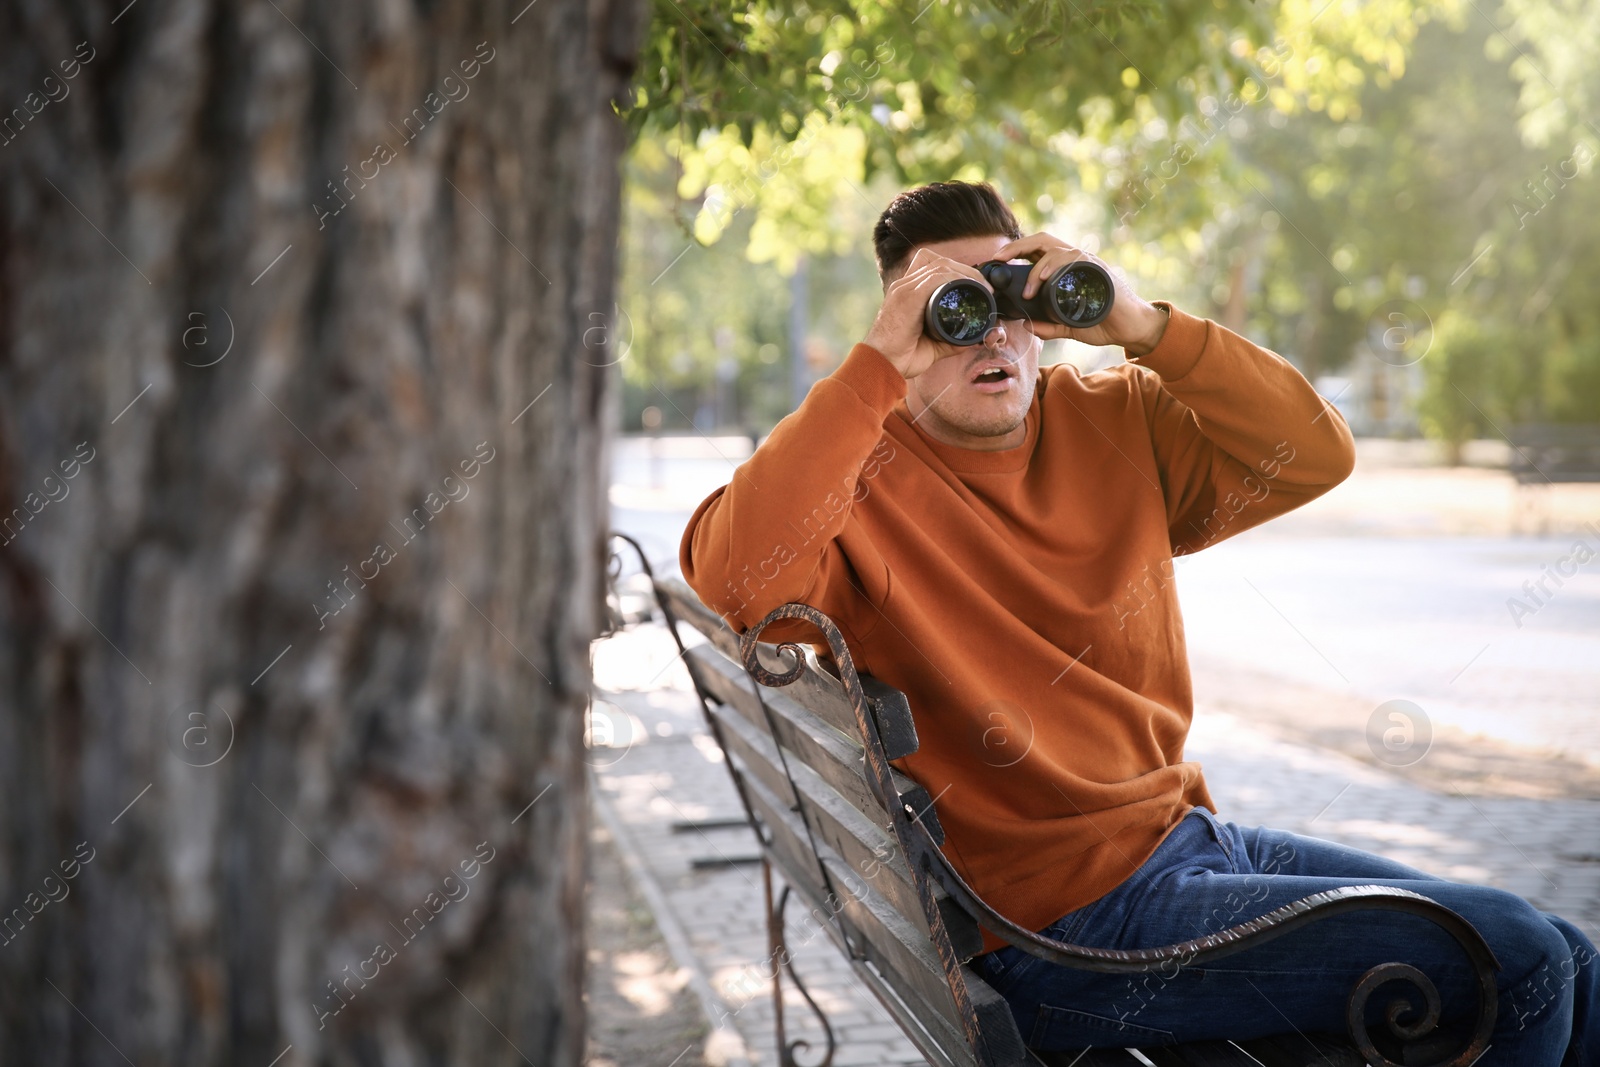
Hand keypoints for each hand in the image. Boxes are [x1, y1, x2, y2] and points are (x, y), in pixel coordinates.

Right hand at [863, 248, 992, 379]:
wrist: (880, 365)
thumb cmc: (901, 357)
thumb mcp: (933, 344)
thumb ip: (951, 339)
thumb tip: (974, 340)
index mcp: (907, 292)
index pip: (931, 265)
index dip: (956, 270)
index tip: (976, 285)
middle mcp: (904, 285)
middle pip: (937, 261)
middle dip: (964, 269)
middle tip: (983, 285)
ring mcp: (904, 289)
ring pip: (939, 265)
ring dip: (965, 272)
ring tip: (981, 286)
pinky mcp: (907, 297)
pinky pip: (935, 278)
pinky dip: (955, 279)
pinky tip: (969, 288)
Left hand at [991, 233, 1168, 355]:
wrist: (1132, 329)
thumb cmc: (1103, 322)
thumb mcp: (1068, 326)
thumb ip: (1048, 326)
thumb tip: (1026, 326)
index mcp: (1066, 270)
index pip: (1038, 251)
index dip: (1016, 251)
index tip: (996, 262)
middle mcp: (1075, 261)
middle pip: (1043, 240)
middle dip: (1017, 247)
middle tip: (998, 259)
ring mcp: (1087, 264)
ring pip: (1056, 251)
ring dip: (1036, 269)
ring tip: (1026, 292)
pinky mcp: (1097, 271)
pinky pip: (1074, 261)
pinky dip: (1056, 268)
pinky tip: (1044, 281)